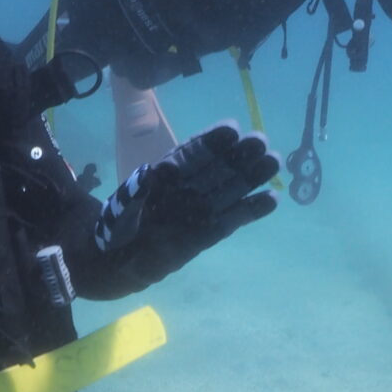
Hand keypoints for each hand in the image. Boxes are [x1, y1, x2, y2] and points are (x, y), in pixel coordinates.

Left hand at [94, 122, 279, 285]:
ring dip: (252, 176)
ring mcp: (202, 209)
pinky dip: (253, 210)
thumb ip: (136, 193)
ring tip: (274, 161)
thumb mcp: (121, 208)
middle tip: (261, 141)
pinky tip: (273, 199)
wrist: (120, 262)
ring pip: (231, 189)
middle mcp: (189, 188)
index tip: (231, 129)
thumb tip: (149, 175)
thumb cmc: (118, 230)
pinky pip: (234, 219)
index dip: (211, 140)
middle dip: (239, 154)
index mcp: (167, 175)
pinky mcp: (211, 233)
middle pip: (218, 167)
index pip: (192, 153)